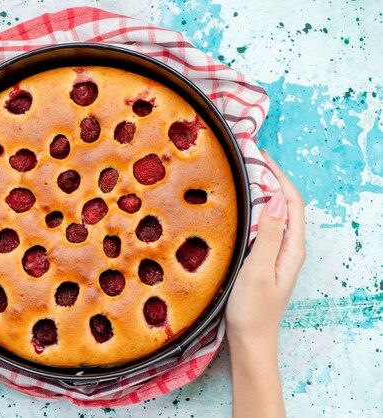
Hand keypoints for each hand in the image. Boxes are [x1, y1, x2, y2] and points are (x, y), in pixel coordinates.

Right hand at [226, 149, 305, 347]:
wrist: (249, 340)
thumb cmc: (253, 310)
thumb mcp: (259, 270)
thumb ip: (269, 235)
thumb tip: (275, 199)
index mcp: (291, 247)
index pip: (291, 202)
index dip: (278, 176)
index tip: (260, 157)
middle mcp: (287, 247)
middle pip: (284, 204)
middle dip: (269, 178)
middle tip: (246, 160)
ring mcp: (275, 253)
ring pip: (272, 214)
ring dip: (260, 193)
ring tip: (240, 176)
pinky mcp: (262, 258)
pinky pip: (261, 226)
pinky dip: (251, 210)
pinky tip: (235, 207)